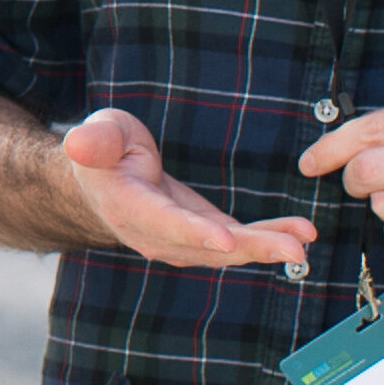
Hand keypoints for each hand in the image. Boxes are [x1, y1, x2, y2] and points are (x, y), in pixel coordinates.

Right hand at [60, 106, 319, 270]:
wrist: (106, 182)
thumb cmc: (104, 151)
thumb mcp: (98, 134)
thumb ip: (95, 141)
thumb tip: (79, 142)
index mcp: (128, 208)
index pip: (164, 223)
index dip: (194, 232)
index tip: (225, 238)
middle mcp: (157, 235)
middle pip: (207, 247)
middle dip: (252, 249)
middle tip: (293, 249)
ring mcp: (183, 241)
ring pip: (228, 251)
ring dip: (268, 247)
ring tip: (304, 240)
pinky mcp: (205, 236)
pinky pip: (239, 242)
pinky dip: (270, 237)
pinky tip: (301, 232)